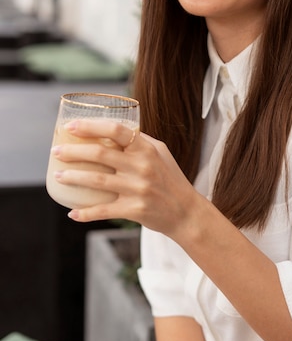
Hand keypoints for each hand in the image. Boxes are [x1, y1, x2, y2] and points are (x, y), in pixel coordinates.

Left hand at [51, 118, 197, 234]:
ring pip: (97, 180)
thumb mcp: (160, 152)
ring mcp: (138, 189)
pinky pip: (104, 211)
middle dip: (73, 151)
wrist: (185, 212)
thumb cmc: (170, 178)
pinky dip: (85, 213)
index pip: (116, 130)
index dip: (91, 126)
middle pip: (100, 153)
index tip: (71, 127)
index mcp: (147, 148)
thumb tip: (110, 129)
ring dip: (73, 177)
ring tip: (58, 175)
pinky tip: (72, 213)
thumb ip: (138, 140)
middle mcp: (142, 166)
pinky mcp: (135, 210)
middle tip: (56, 152)